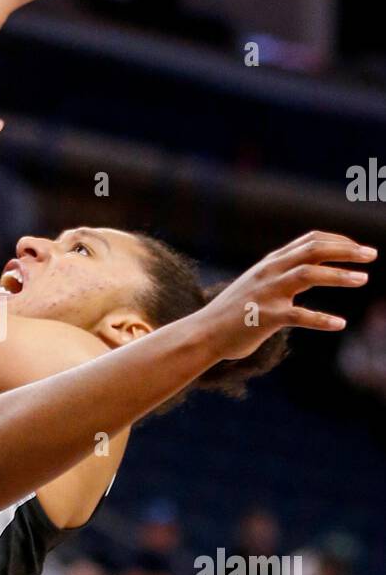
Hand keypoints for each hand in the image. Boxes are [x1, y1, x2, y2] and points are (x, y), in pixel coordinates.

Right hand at [202, 232, 375, 358]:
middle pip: (313, 251)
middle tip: (372, 255)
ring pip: (308, 275)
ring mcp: (267, 293)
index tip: (360, 248)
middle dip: (345, 251)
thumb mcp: (258, 284)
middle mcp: (270, 272)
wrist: (205, 333)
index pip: (310, 241)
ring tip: (363, 279)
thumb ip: (282, 274)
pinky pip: (298, 315)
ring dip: (338, 276)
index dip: (338, 241)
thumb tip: (310, 270)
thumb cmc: (234, 312)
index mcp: (271, 263)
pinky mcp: (265, 317)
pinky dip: (321, 319)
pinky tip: (339, 324)